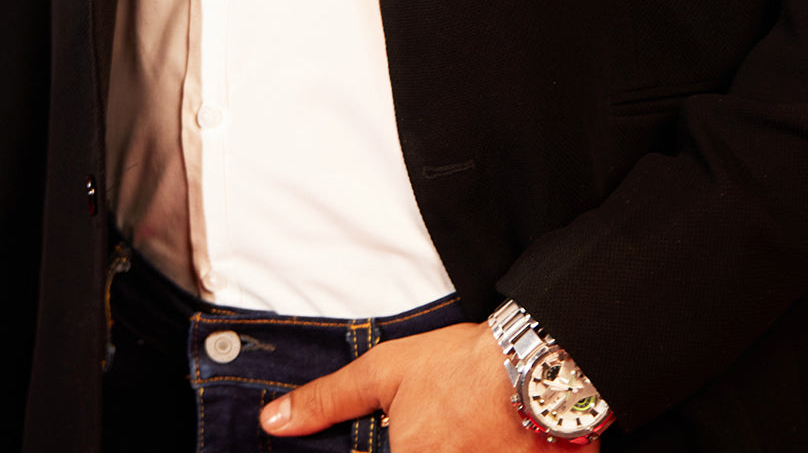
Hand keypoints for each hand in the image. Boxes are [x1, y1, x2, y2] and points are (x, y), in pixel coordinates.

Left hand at [259, 320, 558, 452]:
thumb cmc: (459, 366)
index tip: (398, 434)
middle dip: (422, 443)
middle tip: (438, 426)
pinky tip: (477, 441)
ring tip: (456, 430)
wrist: (535, 364)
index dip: (385, 445)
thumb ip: (328, 401)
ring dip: (447, 446)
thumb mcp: (384, 371)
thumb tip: (273, 423)